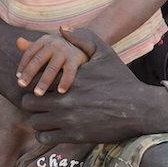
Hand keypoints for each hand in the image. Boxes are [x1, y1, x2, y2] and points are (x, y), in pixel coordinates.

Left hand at [16, 27, 87, 95]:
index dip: (23, 65)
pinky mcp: (75, 59)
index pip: (30, 53)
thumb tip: (18, 41)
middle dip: (29, 73)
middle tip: (21, 85)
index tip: (18, 77)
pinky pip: (69, 72)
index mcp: (45, 40)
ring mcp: (65, 51)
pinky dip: (65, 82)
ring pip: (52, 68)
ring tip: (38, 93)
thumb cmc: (59, 48)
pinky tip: (60, 92)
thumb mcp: (46, 45)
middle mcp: (54, 44)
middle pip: (38, 60)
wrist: (83, 45)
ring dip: (44, 81)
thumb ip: (31, 46)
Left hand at [20, 26, 154, 144]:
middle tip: (39, 99)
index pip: (35, 79)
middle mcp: (65, 100)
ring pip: (34, 121)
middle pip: (28, 102)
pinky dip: (43, 133)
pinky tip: (51, 127)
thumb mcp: (104, 52)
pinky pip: (44, 138)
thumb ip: (82, 38)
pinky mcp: (74, 136)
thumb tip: (61, 28)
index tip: (38, 82)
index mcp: (68, 78)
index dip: (33, 80)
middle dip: (31, 100)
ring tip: (44, 114)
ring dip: (36, 117)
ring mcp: (68, 120)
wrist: (139, 109)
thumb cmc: (120, 79)